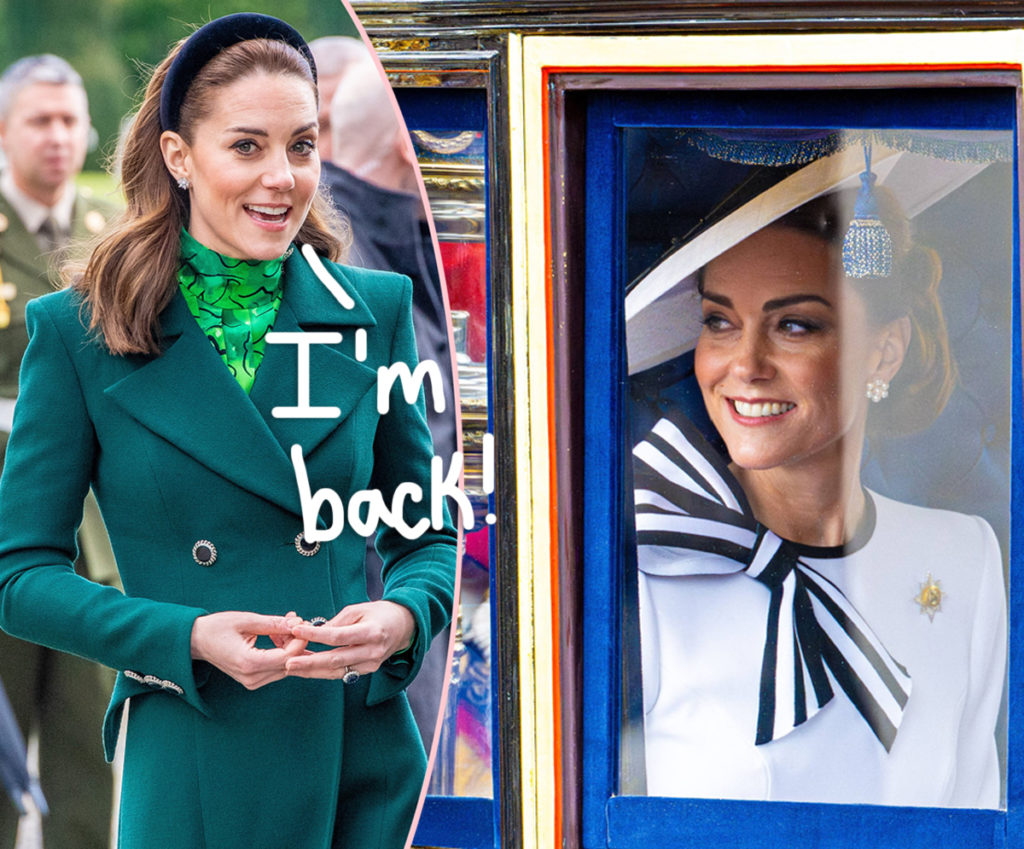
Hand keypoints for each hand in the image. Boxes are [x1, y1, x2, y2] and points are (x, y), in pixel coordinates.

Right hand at [190, 610, 307, 689]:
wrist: (197, 641)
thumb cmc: (217, 628)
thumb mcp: (246, 620)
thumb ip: (273, 623)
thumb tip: (297, 623)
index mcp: (249, 663)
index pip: (288, 656)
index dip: (299, 640)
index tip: (301, 622)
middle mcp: (252, 677)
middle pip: (289, 663)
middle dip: (296, 641)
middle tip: (294, 620)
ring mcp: (252, 682)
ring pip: (285, 667)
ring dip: (289, 646)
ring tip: (283, 625)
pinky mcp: (253, 680)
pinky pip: (276, 668)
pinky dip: (282, 652)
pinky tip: (277, 636)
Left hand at [284, 601, 415, 679]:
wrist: (404, 626)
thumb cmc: (379, 613)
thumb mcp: (359, 609)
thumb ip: (337, 622)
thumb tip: (314, 632)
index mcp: (372, 632)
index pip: (339, 636)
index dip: (316, 634)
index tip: (296, 630)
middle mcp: (373, 651)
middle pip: (336, 659)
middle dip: (310, 662)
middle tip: (288, 663)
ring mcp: (371, 664)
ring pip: (337, 670)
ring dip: (312, 670)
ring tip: (291, 667)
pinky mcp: (368, 670)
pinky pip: (342, 673)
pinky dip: (324, 671)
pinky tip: (307, 669)